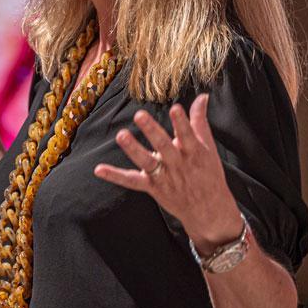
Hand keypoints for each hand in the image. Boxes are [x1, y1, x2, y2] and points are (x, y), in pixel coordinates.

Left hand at [93, 93, 244, 254]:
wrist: (209, 211)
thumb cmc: (208, 175)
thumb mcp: (208, 148)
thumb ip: (199, 121)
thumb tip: (202, 96)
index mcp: (193, 153)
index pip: (188, 135)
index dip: (182, 122)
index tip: (176, 108)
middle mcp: (178, 164)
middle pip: (163, 146)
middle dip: (152, 131)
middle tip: (140, 115)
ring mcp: (164, 177)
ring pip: (147, 162)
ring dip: (133, 149)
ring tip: (121, 135)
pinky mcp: (152, 187)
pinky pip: (131, 181)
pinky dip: (115, 176)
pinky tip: (99, 169)